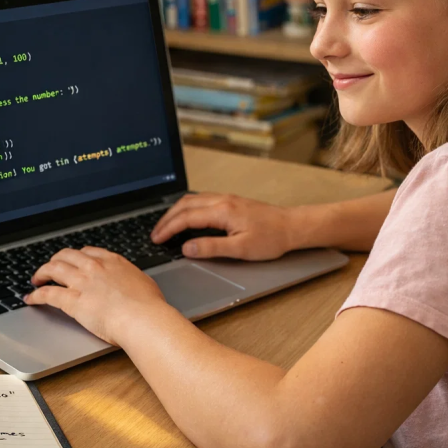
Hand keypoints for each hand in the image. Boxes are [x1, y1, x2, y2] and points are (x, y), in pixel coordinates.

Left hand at [25, 247, 176, 345]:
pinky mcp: (73, 301)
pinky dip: (36, 295)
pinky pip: (48, 293)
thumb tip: (133, 286)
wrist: (143, 318)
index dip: (76, 256)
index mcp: (113, 262)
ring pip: (53, 268)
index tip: (73, 261)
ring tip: (36, 279)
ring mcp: (82, 282)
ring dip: (42, 272)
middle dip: (55, 260)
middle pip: (66, 255)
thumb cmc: (149, 306)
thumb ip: (132, 282)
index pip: (88, 252)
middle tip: (50, 268)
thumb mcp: (144, 284)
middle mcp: (94, 267)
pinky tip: (31, 298)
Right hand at [150, 193, 297, 260]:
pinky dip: (186, 208)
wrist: (292, 226)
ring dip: (175, 212)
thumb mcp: (241, 249)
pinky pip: (201, 200)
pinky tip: (185, 216)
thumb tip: (187, 248)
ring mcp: (226, 198)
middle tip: (155, 234)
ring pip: (192, 200)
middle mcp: (222, 200)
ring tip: (165, 226)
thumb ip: (211, 248)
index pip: (186, 218)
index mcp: (222, 211)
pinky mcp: (230, 201)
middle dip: (166, 219)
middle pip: (184, 205)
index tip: (156, 239)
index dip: (168, 229)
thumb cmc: (271, 239)